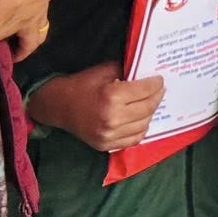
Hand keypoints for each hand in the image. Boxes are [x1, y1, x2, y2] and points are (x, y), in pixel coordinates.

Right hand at [26, 62, 165, 151]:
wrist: (58, 106)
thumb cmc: (81, 85)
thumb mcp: (104, 71)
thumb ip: (126, 72)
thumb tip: (146, 74)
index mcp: (112, 96)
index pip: (145, 90)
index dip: (156, 84)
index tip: (159, 80)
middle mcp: (112, 118)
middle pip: (148, 108)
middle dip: (157, 96)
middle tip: (159, 90)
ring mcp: (109, 134)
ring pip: (144, 124)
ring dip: (150, 113)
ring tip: (150, 103)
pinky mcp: (106, 145)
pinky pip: (134, 139)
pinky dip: (141, 128)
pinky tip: (141, 119)